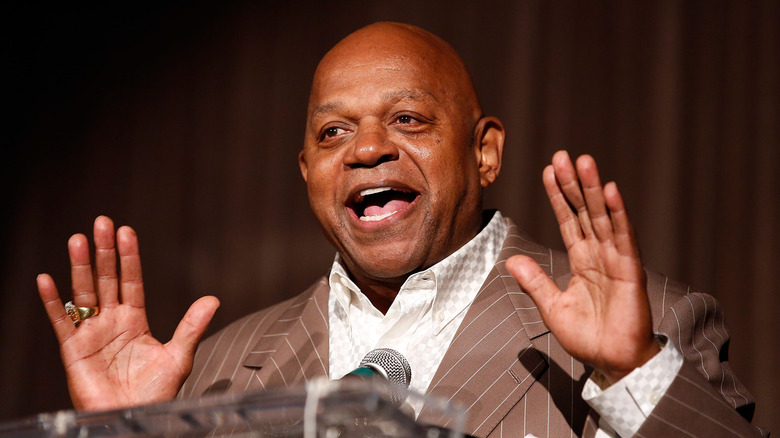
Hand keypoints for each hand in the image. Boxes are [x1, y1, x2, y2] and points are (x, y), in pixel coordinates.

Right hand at [37, 216, 219, 409]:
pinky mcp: (73, 350)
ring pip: (84, 293)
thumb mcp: (178, 357)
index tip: (127, 232)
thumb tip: (213, 299)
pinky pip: (61, 322)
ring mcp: (91, 334)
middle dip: (104, 251)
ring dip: (80, 267)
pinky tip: (47, 280)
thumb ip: (192, 327)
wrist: (133, 419)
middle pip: (106, 279)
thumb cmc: (155, 394)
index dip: (129, 257)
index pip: (132, 281)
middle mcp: (112, 322)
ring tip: (78, 240)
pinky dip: (53, 302)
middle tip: (103, 223)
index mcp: (135, 321)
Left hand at [506, 151, 658, 383]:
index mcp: (582, 261)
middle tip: (564, 155)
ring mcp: (616, 260)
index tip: (549, 171)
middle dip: (574, 183)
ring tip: (585, 161)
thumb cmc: (588, 336)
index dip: (558, 196)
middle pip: (584, 211)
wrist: (612, 362)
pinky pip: (623, 238)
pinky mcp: (630, 271)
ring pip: (603, 217)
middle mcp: (599, 255)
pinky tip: (611, 191)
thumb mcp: (552, 306)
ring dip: (594, 189)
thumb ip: (535, 281)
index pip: (568, 220)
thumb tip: (511, 260)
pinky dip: (618, 214)